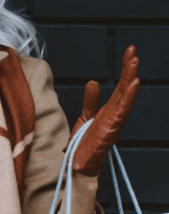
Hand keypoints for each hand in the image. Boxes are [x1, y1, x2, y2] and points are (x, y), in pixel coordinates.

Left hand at [71, 45, 139, 175]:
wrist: (80, 164)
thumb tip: (93, 81)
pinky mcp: (112, 128)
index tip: (130, 52)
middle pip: (125, 87)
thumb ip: (90, 99)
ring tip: (134, 61)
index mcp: (110, 109)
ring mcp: (115, 120)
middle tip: (132, 49)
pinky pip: (122, 109)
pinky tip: (134, 82)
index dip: (125, 69)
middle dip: (129, 68)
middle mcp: (116, 113)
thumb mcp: (85, 116)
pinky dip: (128, 96)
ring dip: (130, 78)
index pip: (120, 85)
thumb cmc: (84, 143)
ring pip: (125, 96)